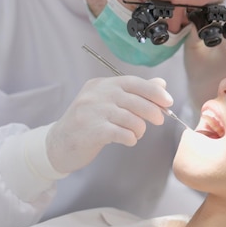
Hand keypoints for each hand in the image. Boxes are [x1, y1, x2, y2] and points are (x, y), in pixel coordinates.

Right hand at [46, 76, 172, 173]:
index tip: (168, 101)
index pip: (133, 82)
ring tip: (136, 134)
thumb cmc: (86, 123)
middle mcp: (95, 95)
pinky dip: (130, 138)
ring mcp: (92, 112)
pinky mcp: (91, 131)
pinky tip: (128, 140)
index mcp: (100, 84)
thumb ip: (132, 93)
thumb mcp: (106, 103)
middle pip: (134, 99)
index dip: (153, 91)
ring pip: (130, 118)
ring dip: (140, 128)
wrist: (57, 144)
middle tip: (159, 120)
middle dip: (152, 111)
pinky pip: (122, 133)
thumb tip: (161, 83)